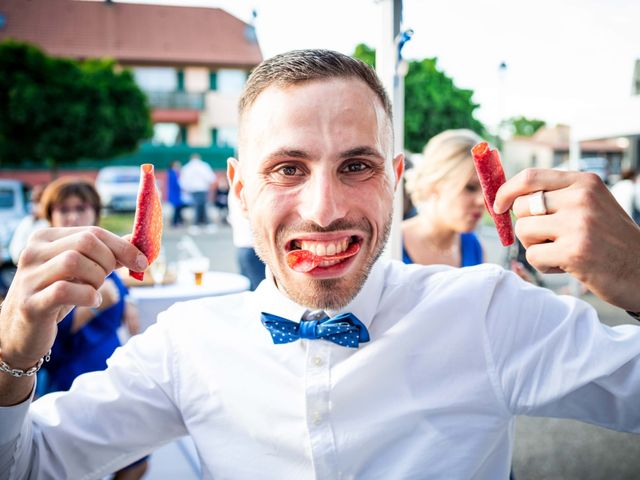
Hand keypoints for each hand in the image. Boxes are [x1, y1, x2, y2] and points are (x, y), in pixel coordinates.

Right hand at [0, 226, 146, 369]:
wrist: (21, 331)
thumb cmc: (57, 294)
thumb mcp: (81, 269)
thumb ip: (106, 254)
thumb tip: (138, 245)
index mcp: (46, 238)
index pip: (93, 232)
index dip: (123, 246)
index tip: (142, 262)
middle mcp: (33, 252)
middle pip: (86, 242)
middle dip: (109, 261)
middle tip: (110, 278)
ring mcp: (29, 277)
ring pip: (74, 261)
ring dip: (96, 278)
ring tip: (94, 289)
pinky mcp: (30, 303)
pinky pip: (65, 290)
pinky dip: (87, 295)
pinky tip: (91, 300)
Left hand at [494, 169, 639, 311]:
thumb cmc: (609, 240)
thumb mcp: (590, 206)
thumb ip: (555, 197)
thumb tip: (505, 199)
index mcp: (584, 183)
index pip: (530, 177)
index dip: (506, 191)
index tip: (497, 206)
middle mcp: (581, 198)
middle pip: (521, 207)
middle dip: (527, 226)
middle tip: (550, 239)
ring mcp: (578, 224)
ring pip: (523, 231)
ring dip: (535, 247)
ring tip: (562, 251)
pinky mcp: (574, 252)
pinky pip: (533, 256)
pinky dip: (544, 265)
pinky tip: (567, 265)